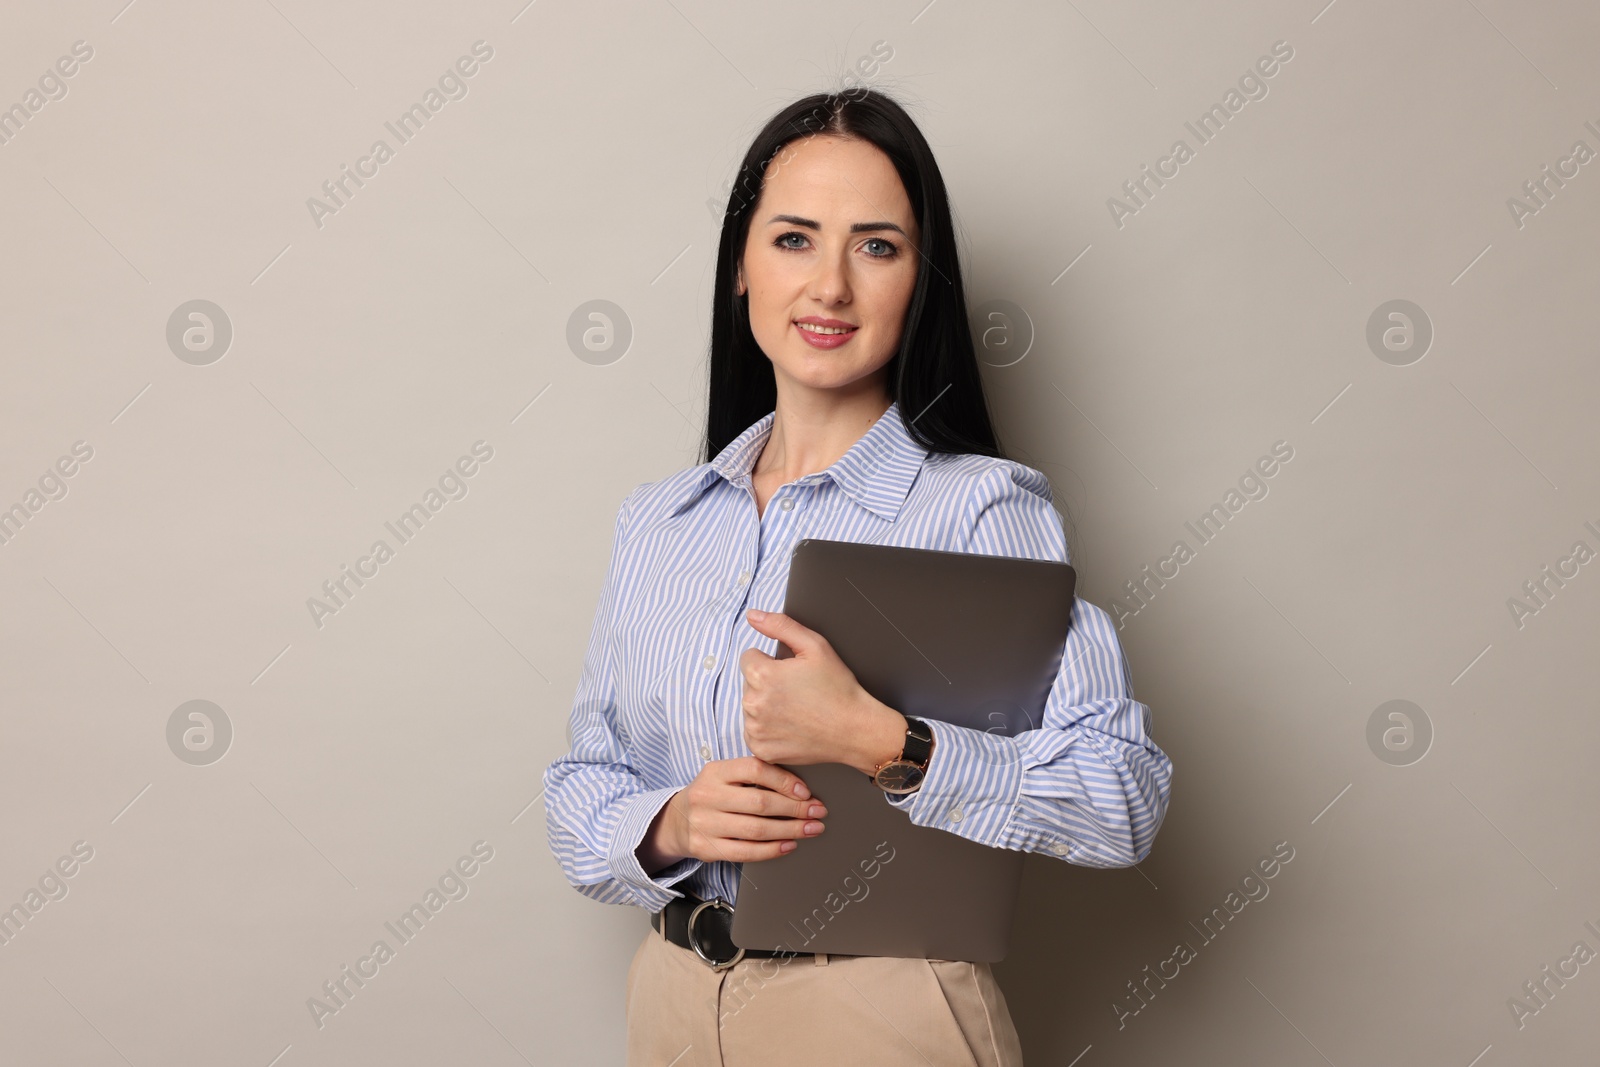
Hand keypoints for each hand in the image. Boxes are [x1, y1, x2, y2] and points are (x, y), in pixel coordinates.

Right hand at [637, 757, 827, 871]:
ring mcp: (704, 823)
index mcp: (715, 771)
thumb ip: (752, 774)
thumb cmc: (711, 795)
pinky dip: (772, 850)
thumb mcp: (723, 775)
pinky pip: (746, 852)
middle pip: (760, 802)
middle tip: (817, 812)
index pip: (755, 769)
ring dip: (790, 830)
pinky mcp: (706, 848)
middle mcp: (707, 796)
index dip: (784, 780)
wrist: (675, 821)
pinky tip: (789, 845)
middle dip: (795, 809)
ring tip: (810, 829)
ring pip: (756, 829)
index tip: (806, 792)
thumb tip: (799, 786)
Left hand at [740, 608, 907, 773]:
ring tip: (797, 709)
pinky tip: (791, 726)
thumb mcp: (815, 646)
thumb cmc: (837, 687)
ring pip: (751, 707)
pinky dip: (768, 729)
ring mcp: (755, 729)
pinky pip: (755, 731)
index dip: (772, 662)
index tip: (792, 672)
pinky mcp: (761, 749)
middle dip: (768, 683)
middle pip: (749, 683)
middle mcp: (752, 703)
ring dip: (766, 705)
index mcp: (762, 674)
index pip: (749, 658)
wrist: (854, 729)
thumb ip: (780, 626)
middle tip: (798, 691)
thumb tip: (752, 615)